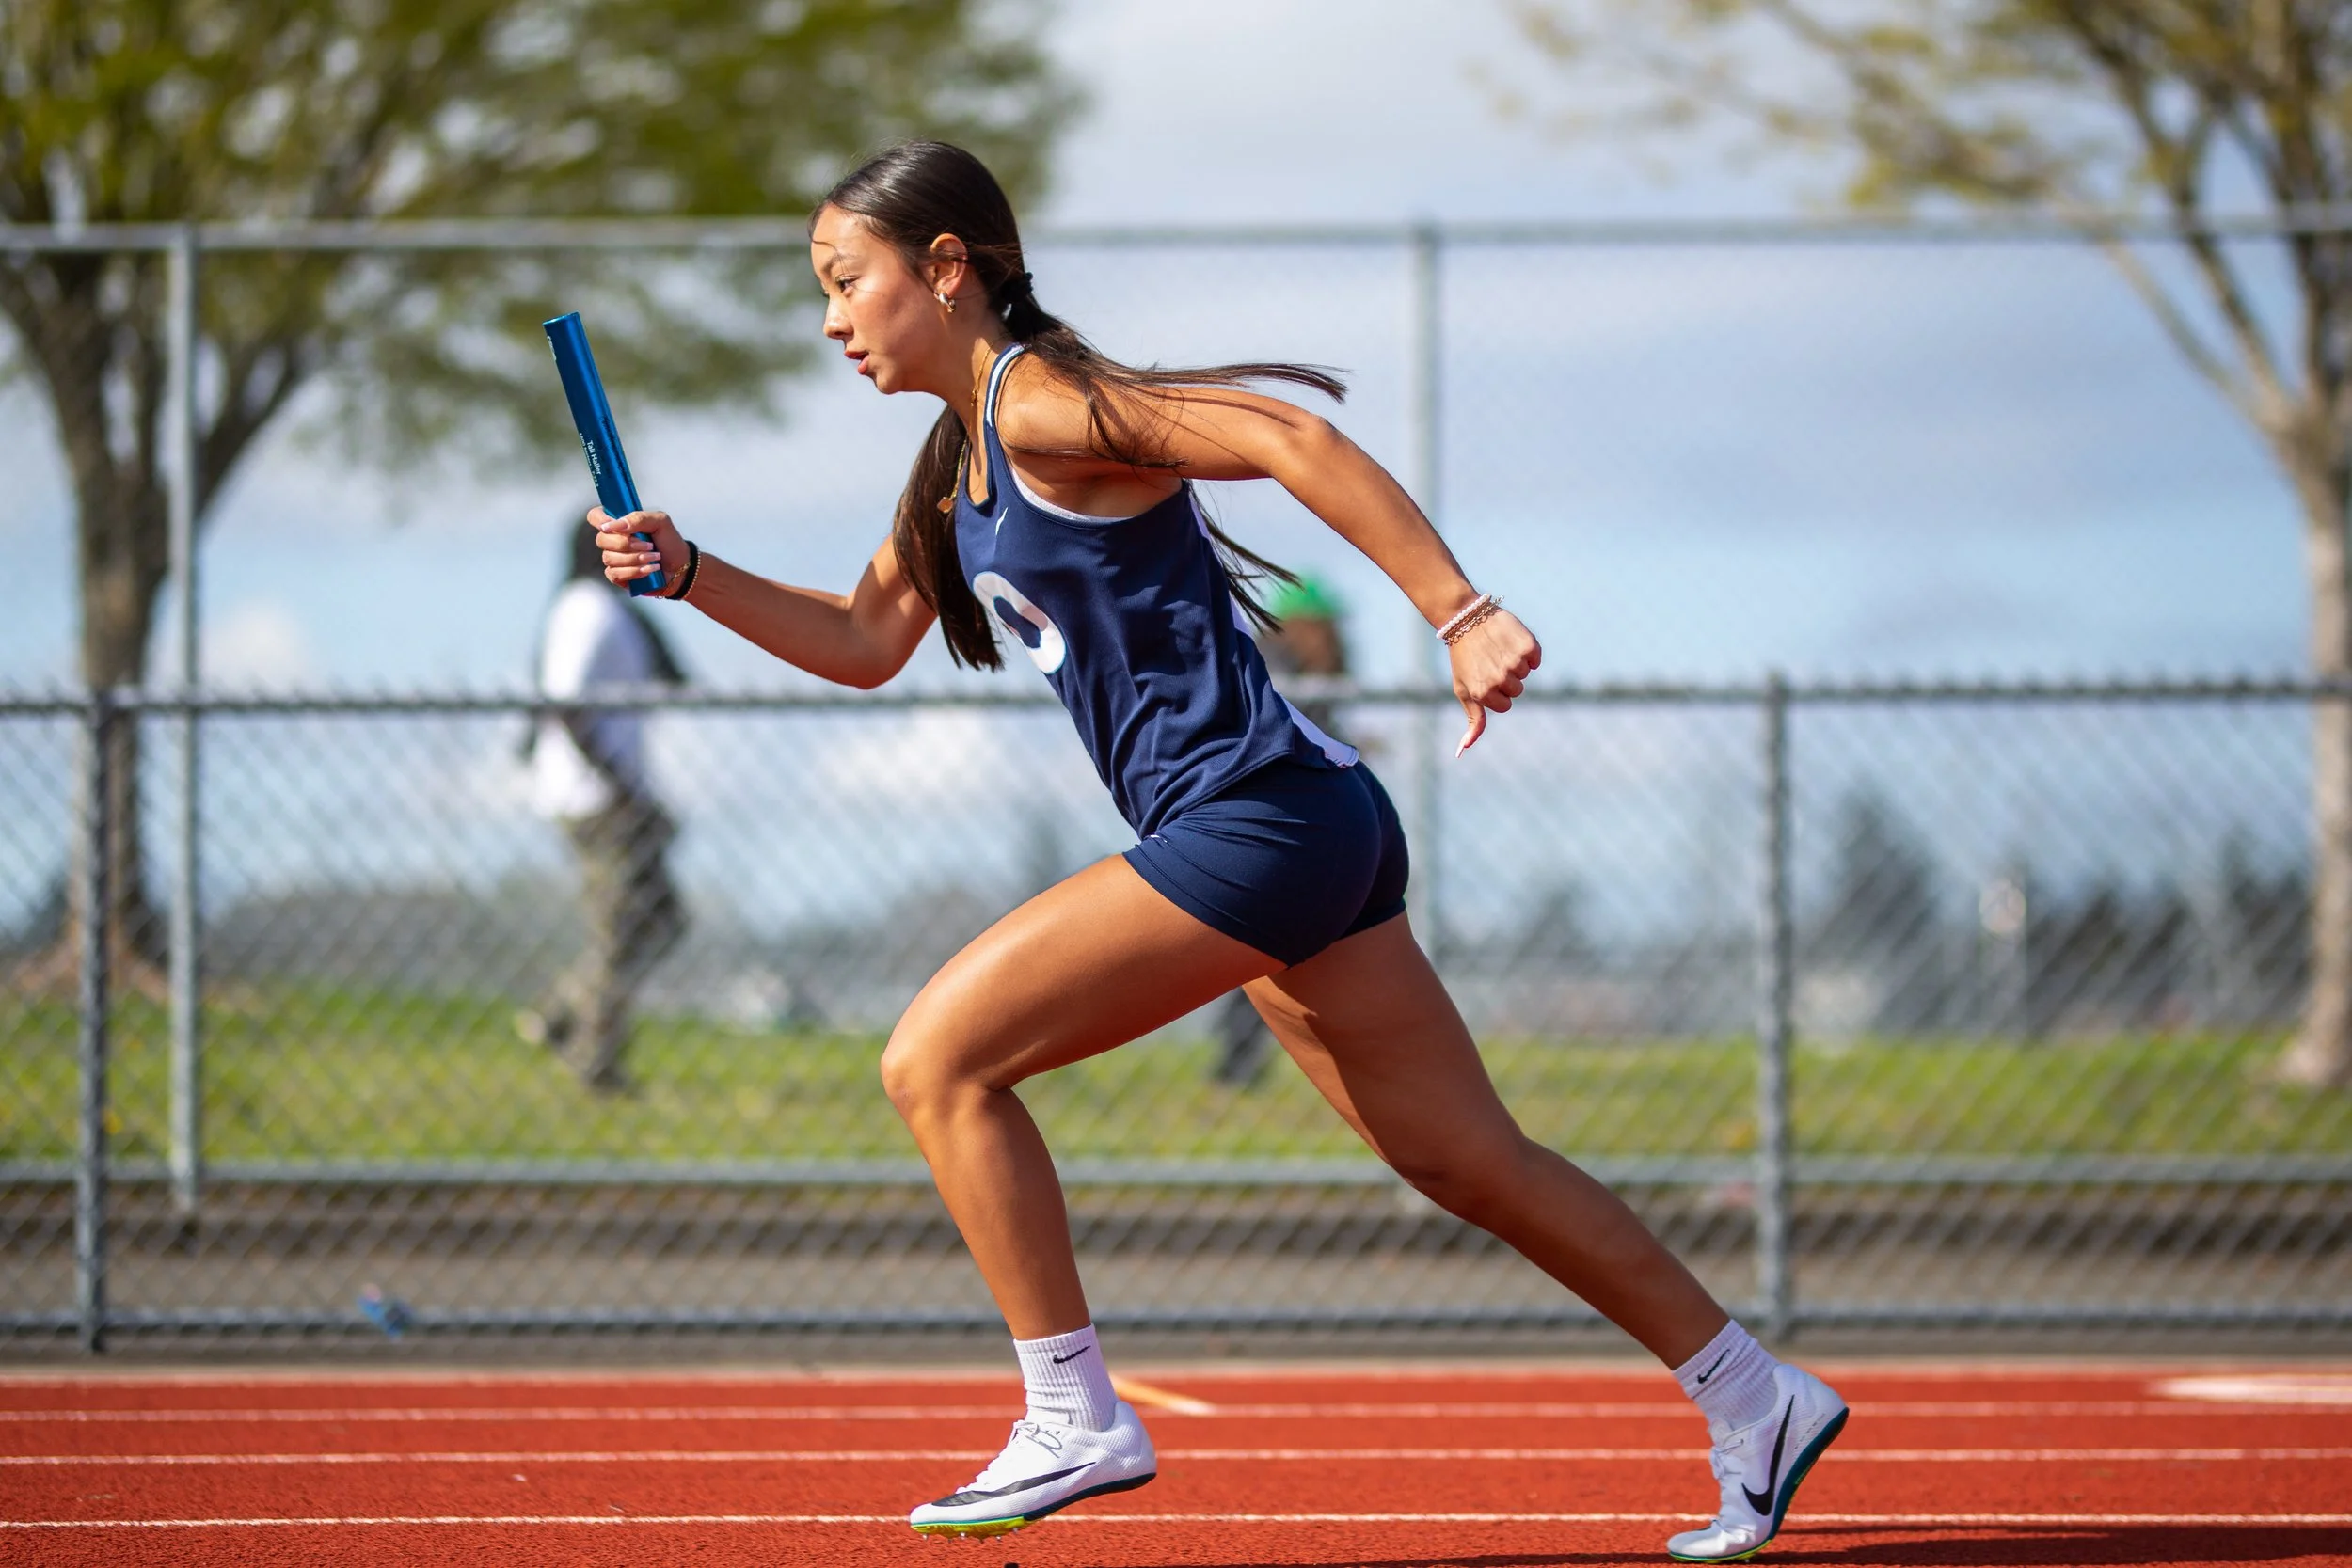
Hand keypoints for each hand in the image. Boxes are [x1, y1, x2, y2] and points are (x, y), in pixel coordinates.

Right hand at [589, 506, 684, 591]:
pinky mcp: (618, 576)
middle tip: (648, 545)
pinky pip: (615, 574)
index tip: (616, 527)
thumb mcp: (660, 522)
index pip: (595, 517)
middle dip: (627, 544)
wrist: (682, 567)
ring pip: (609, 558)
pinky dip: (634, 572)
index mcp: (620, 524)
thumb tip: (615, 525)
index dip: (601, 521)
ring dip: (635, 558)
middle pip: (601, 540)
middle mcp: (613, 540)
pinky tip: (649, 570)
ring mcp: (614, 559)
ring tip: (654, 557)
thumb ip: (638, 518)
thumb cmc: (670, 542)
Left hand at [1449, 609, 1539, 756]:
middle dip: (1506, 678)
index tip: (1484, 676)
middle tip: (1489, 660)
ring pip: (1525, 674)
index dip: (1497, 691)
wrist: (1465, 618)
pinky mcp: (1527, 645)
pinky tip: (1510, 641)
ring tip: (1497, 649)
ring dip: (1515, 662)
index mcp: (1483, 693)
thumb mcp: (1464, 690)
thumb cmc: (1463, 658)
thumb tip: (1463, 750)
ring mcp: (1514, 662)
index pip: (1506, 705)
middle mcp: (1499, 679)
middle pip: (1517, 690)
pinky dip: (1527, 650)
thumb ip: (1473, 720)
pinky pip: (1535, 658)